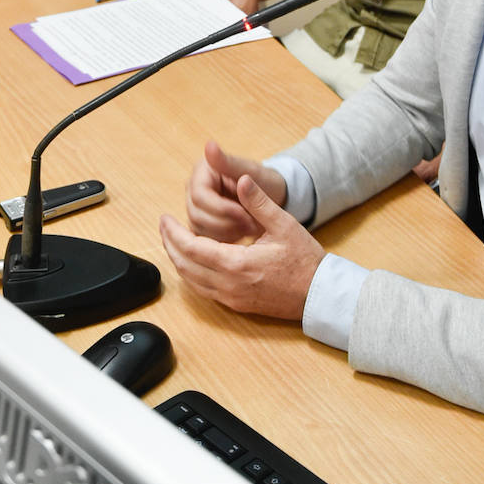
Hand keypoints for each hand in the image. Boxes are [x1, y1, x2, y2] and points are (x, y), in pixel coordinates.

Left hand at [160, 173, 323, 318]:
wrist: (319, 295)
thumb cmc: (305, 260)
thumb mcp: (284, 224)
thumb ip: (258, 202)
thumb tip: (241, 179)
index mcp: (237, 263)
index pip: (191, 248)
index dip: (173, 233)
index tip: (164, 218)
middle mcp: (229, 285)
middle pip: (185, 266)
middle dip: (169, 245)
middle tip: (163, 226)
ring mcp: (232, 298)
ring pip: (192, 281)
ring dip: (178, 260)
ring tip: (173, 240)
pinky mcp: (237, 305)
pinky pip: (204, 290)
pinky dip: (192, 274)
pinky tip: (193, 260)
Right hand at [186, 139, 285, 241]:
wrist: (271, 198)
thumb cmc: (263, 181)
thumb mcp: (250, 171)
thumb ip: (228, 161)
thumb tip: (209, 144)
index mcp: (201, 172)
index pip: (200, 197)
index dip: (222, 209)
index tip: (245, 214)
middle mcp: (193, 189)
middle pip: (196, 215)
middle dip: (225, 223)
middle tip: (250, 225)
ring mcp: (195, 208)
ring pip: (198, 231)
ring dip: (226, 234)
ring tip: (249, 228)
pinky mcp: (201, 225)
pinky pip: (205, 242)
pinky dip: (225, 242)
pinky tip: (242, 234)